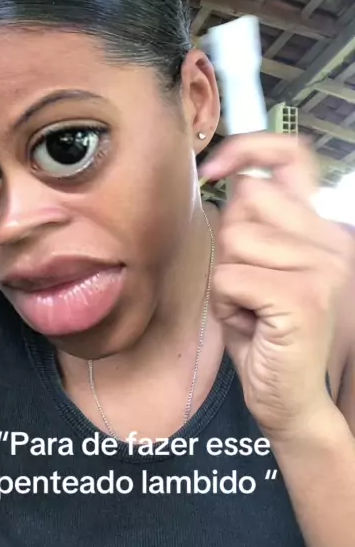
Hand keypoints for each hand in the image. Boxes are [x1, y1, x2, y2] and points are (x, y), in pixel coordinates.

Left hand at [200, 133, 352, 442]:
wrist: (290, 399)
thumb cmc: (265, 334)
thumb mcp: (257, 268)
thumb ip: (252, 224)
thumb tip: (229, 180)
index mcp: (320, 229)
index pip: (293, 158)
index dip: (250, 148)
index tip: (215, 165)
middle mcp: (331, 241)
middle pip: (247, 198)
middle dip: (230, 241)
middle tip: (246, 285)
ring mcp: (322, 266)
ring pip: (234, 239)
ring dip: (226, 279)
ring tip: (249, 308)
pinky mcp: (304, 295)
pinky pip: (230, 277)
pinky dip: (226, 304)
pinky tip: (251, 325)